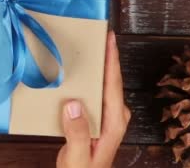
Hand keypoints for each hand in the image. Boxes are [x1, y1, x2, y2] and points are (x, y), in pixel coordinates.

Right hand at [56, 31, 130, 167]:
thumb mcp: (77, 156)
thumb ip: (76, 133)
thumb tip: (74, 104)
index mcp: (114, 122)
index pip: (114, 84)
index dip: (112, 59)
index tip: (109, 38)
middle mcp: (115, 114)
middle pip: (111, 79)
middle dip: (105, 56)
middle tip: (95, 34)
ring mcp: (108, 115)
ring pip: (104, 84)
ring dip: (97, 65)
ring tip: (86, 46)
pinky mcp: (98, 116)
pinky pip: (95, 91)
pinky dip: (89, 77)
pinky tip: (77, 71)